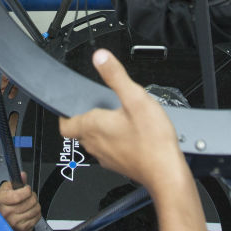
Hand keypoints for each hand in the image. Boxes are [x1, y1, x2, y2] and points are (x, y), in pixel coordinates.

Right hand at [0, 172, 40, 230]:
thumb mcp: (1, 192)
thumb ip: (13, 183)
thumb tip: (23, 175)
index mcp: (1, 201)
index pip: (21, 195)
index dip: (27, 190)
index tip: (26, 189)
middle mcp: (7, 213)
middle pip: (31, 201)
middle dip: (32, 196)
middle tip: (28, 196)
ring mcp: (15, 223)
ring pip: (36, 209)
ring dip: (35, 205)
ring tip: (29, 204)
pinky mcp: (22, 230)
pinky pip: (37, 218)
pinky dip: (35, 214)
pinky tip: (29, 212)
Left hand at [58, 49, 183, 190]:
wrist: (166, 173)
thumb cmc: (152, 140)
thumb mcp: (136, 99)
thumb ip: (116, 76)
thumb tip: (101, 58)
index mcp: (93, 127)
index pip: (65, 124)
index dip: (63, 115)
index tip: (68, 107)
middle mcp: (95, 144)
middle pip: (80, 132)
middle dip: (86, 118)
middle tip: (99, 107)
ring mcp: (106, 158)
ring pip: (94, 142)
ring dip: (100, 131)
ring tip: (116, 119)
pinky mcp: (118, 166)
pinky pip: (109, 152)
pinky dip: (114, 142)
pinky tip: (130, 136)